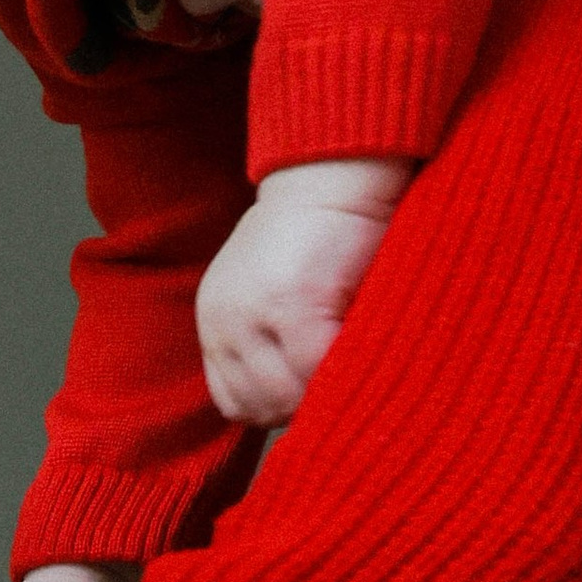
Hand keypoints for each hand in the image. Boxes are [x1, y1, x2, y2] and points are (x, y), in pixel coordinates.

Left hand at [196, 156, 412, 426]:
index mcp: (215, 320)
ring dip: (325, 395)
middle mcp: (223, 320)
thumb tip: (302, 408)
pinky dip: (345, 374)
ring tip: (355, 370)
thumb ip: (276, 344)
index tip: (317, 395)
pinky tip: (367, 354)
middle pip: (261, 406)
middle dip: (305, 408)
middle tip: (345, 386)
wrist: (333, 173)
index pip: (236, 401)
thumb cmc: (320, 232)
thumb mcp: (275, 290)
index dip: (280, 408)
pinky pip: (318, 371)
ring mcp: (253, 314)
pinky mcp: (291, 305)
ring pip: (288, 397)